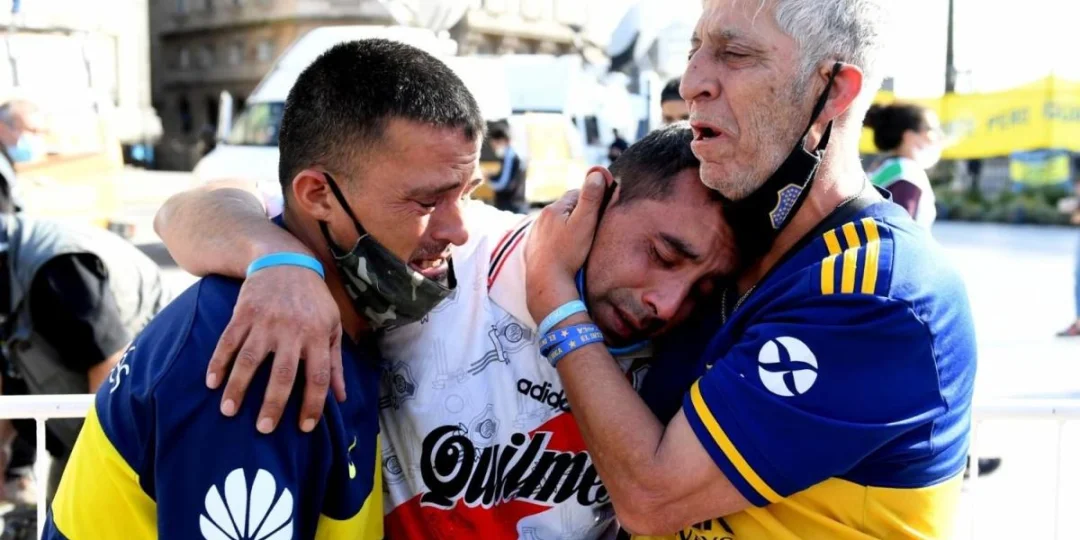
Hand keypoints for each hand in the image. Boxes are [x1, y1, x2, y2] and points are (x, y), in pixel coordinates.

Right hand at [207, 266, 344, 433]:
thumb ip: (336, 363)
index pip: (318, 377)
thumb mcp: (332, 326)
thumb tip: (342, 398)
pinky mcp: (243, 313)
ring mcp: (266, 321)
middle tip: (264, 429)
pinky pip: (228, 341)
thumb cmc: (314, 300)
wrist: (286, 261)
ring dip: (238, 387)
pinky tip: (211, 382)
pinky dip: (218, 362)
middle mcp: (292, 330)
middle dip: (273, 403)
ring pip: (250, 360)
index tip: (304, 428)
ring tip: (228, 411)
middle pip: (283, 374)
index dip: (313, 404)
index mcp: (318, 335)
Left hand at [525, 168, 610, 323]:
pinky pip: (550, 237)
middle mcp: (541, 218)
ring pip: (558, 223)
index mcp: (554, 209)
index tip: (599, 212)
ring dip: (568, 226)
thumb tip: (597, 172)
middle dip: (578, 213)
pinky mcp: (534, 247)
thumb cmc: (568, 253)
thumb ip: (591, 198)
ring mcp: (536, 233)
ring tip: (579, 241)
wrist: (547, 282)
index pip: (577, 194)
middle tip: (591, 227)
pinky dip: (558, 239)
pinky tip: (566, 250)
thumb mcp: (585, 223)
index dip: (590, 201)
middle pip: (566, 208)